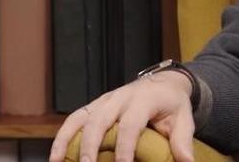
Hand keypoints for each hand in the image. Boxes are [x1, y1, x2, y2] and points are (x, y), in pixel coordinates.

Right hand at [49, 70, 195, 161]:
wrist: (164, 83)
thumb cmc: (172, 104)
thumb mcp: (183, 119)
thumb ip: (182, 141)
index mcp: (143, 100)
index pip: (130, 124)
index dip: (124, 147)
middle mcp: (119, 98)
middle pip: (100, 121)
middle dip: (91, 146)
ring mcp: (103, 101)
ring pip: (81, 119)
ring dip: (69, 142)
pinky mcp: (93, 106)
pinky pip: (73, 120)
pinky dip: (62, 138)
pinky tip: (55, 158)